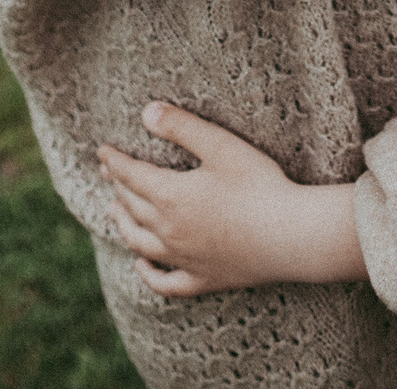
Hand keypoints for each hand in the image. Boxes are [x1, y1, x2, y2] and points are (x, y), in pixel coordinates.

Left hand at [96, 101, 365, 297]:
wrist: (295, 236)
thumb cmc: (260, 186)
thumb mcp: (220, 146)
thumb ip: (181, 126)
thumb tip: (146, 112)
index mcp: (170, 196)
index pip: (130, 175)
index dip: (113, 161)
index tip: (102, 151)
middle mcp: (169, 231)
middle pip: (132, 206)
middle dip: (117, 185)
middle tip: (108, 172)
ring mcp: (185, 259)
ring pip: (140, 243)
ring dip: (123, 225)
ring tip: (114, 211)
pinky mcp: (204, 279)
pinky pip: (166, 283)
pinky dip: (148, 274)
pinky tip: (141, 265)